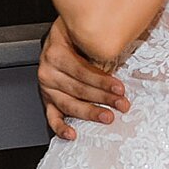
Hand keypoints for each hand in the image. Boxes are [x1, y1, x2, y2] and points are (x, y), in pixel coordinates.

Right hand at [37, 17, 129, 139]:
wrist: (62, 35)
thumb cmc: (76, 35)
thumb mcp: (84, 34)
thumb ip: (96, 45)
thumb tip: (120, 49)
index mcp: (56, 52)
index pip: (81, 71)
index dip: (101, 81)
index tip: (119, 88)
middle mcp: (49, 70)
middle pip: (78, 88)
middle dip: (102, 98)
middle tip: (121, 103)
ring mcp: (47, 87)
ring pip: (69, 103)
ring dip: (90, 112)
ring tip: (107, 116)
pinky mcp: (48, 99)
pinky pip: (52, 116)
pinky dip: (61, 127)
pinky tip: (72, 134)